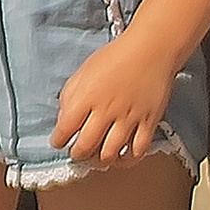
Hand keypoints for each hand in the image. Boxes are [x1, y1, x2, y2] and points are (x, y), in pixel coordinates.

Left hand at [51, 16, 184, 165]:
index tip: (59, 141)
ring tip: (97, 157)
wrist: (151, 49)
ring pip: (110, 154)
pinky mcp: (148, 124)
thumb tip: (64, 119)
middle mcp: (106, 111)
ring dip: (99, 161)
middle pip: (86, 147)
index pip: (65, 128)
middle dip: (77, 154)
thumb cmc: (116, 56)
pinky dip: (127, 160)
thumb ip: (70, 95)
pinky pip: (137, 152)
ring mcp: (128, 119)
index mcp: (87, 96)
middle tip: (77, 152)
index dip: (58, 140)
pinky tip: (120, 157)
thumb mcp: (83, 71)